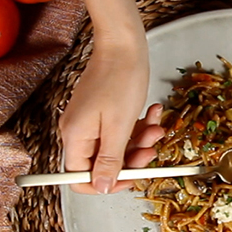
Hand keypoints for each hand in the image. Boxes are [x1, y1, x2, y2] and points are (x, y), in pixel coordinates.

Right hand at [58, 31, 163, 193]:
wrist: (124, 43)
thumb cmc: (120, 78)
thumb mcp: (119, 127)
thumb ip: (110, 161)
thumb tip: (102, 188)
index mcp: (75, 137)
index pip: (80, 179)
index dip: (106, 184)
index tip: (131, 178)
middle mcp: (78, 132)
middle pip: (102, 164)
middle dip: (131, 159)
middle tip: (150, 150)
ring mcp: (90, 121)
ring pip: (116, 147)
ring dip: (139, 141)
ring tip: (156, 127)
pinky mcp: (103, 112)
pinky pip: (120, 131)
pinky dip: (138, 127)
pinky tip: (151, 114)